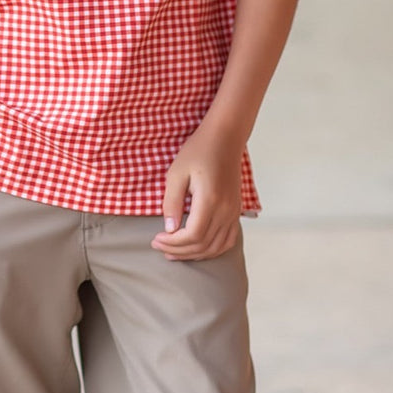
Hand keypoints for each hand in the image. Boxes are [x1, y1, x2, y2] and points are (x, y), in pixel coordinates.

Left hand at [151, 126, 243, 260]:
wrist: (224, 138)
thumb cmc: (198, 151)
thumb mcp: (176, 173)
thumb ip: (172, 203)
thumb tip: (169, 229)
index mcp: (210, 200)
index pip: (192, 235)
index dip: (173, 243)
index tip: (156, 239)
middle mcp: (226, 210)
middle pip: (203, 245)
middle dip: (178, 250)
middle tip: (159, 246)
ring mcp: (234, 212)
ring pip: (216, 247)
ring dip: (193, 254)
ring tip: (173, 251)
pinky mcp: (236, 211)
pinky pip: (228, 241)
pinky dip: (212, 250)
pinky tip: (196, 248)